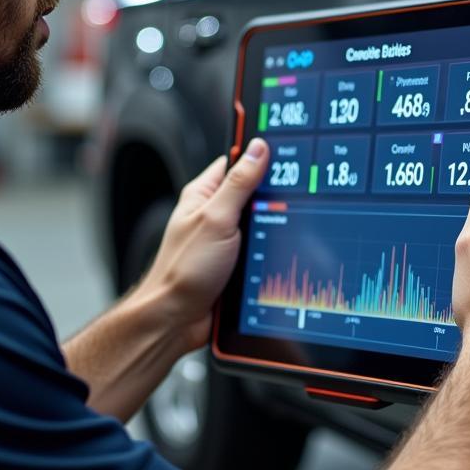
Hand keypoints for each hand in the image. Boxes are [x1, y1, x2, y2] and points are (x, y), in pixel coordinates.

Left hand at [139, 139, 269, 351]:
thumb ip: (239, 184)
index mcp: (202, 195)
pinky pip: (261, 249)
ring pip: (260, 224)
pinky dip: (271, 250)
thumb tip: (258, 150)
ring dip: (273, 227)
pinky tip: (281, 252)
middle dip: (272, 196)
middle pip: (252, 193)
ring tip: (287, 227)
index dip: (258, 155)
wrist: (177, 320)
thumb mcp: (216, 218)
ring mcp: (224, 240)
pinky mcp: (235, 263)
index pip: (235, 162)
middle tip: (292, 196)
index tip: (285, 151)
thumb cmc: (183, 271)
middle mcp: (212, 215)